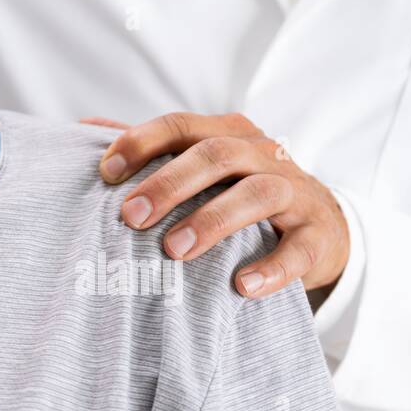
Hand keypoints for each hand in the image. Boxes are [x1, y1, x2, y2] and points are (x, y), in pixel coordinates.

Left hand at [86, 112, 349, 298]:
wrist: (324, 225)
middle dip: (168, 184)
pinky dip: (271, 267)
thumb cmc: (241, 190)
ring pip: (257, 194)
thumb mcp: (202, 165)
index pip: (179, 125)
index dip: (141, 143)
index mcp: (227, 132)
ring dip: (212, 220)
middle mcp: (262, 153)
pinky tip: (241, 286)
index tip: (104, 173)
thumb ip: (150, 147)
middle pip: (215, 155)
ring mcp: (295, 191)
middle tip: (131, 217)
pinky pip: (298, 248)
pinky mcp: (318, 234)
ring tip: (174, 250)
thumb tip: (86, 124)